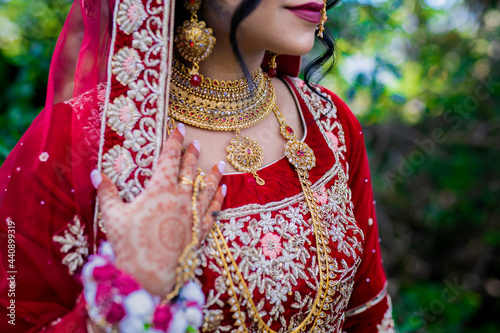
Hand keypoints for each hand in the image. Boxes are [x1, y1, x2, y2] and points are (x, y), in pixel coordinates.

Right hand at [90, 124, 225, 295]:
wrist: (149, 274)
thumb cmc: (129, 244)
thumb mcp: (113, 216)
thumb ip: (107, 193)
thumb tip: (96, 174)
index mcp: (160, 190)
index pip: (169, 159)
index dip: (174, 142)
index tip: (180, 129)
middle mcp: (181, 198)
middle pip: (189, 171)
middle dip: (193, 156)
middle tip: (197, 144)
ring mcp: (192, 215)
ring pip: (207, 190)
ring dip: (213, 176)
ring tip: (220, 165)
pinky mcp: (199, 231)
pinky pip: (212, 212)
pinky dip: (219, 200)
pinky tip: (223, 193)